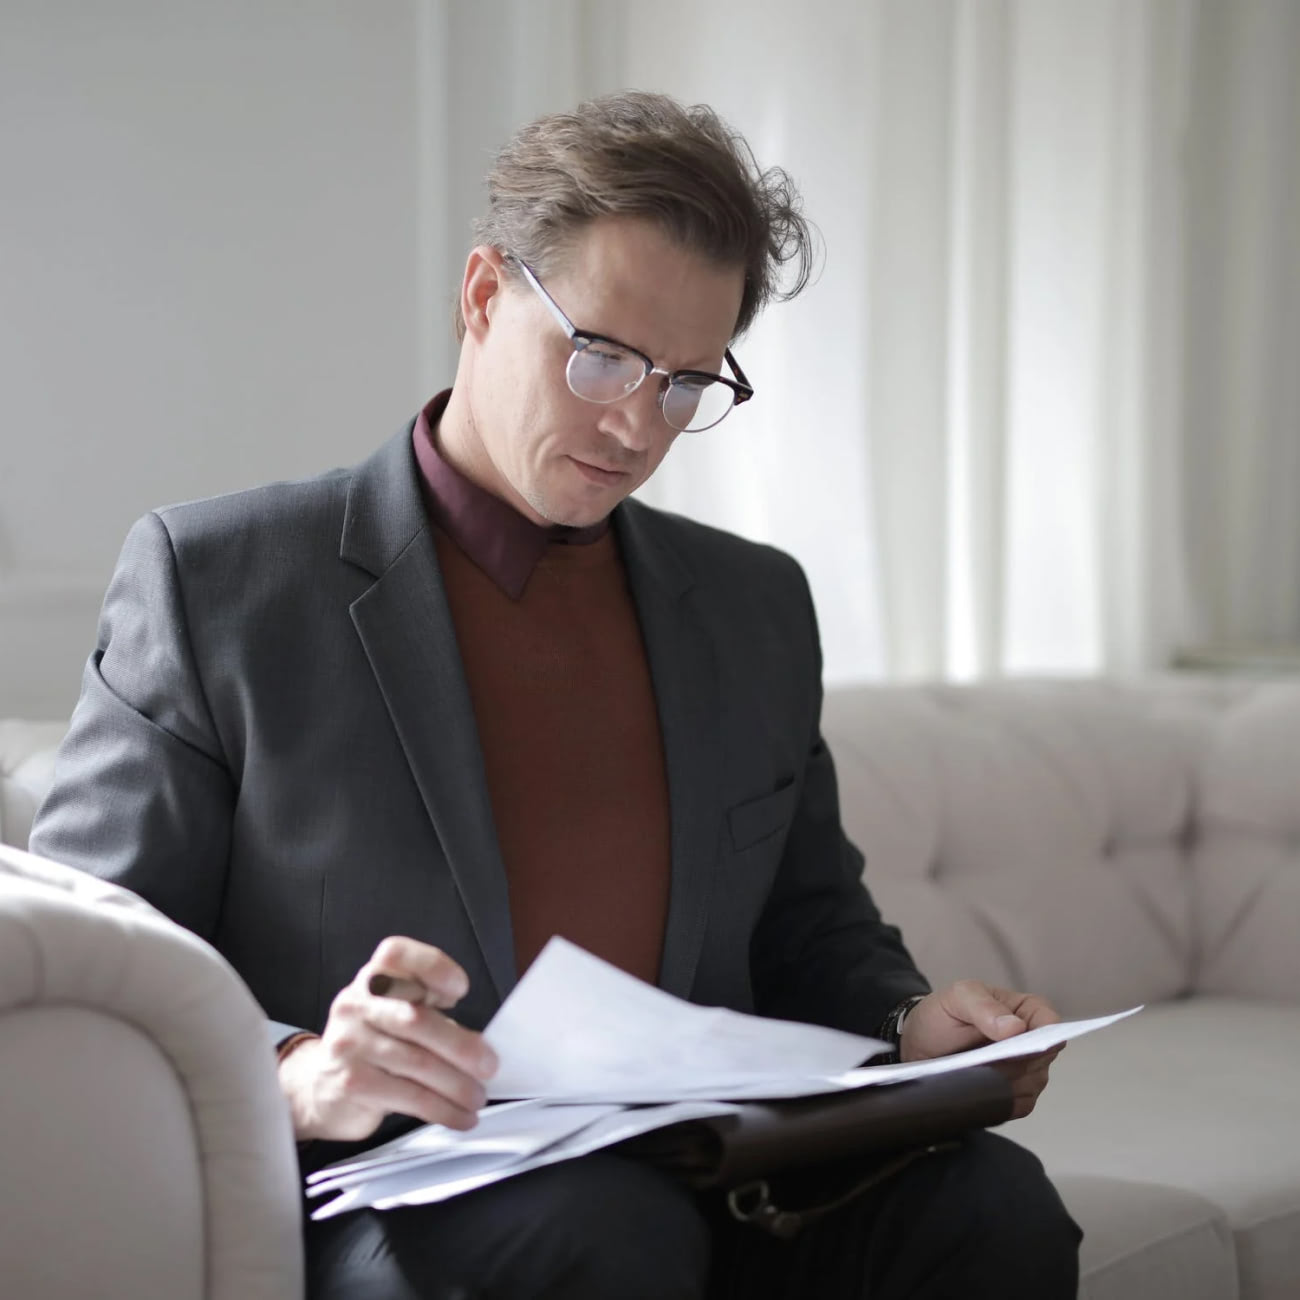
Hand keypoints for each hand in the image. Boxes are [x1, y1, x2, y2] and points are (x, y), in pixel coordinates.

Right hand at [278, 936, 498, 1142]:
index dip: (431, 966)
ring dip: (457, 1085)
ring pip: (416, 1063)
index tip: (460, 989)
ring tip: (477, 1096)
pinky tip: (459, 1116)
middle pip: (415, 1019)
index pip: (396, 954)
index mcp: (373, 979)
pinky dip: (441, 1109)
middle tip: (489, 1065)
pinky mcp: (351, 1083)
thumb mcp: (394, 1013)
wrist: (316, 1084)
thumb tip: (480, 1044)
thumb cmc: (372, 1043)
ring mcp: (349, 1044)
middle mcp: (356, 1005)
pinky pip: (408, 1096)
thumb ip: (429, 1014)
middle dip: (460, 1046)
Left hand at [900, 980, 1063, 1118]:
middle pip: (1042, 1058)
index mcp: (1026, 1011)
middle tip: (982, 1058)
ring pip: (1031, 1084)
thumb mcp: (958, 998)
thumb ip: (984, 1007)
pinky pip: (1019, 1104)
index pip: (1050, 1022)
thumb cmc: (944, 1016)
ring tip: (973, 1071)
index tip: (1020, 1042)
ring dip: (1003, 1080)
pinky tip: (977, 1088)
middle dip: (1014, 1060)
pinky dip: (999, 1099)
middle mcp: (1033, 1043)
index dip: (1042, 1034)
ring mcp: (1028, 1073)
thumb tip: (1016, 1027)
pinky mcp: (1016, 1098)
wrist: (921, 1046)